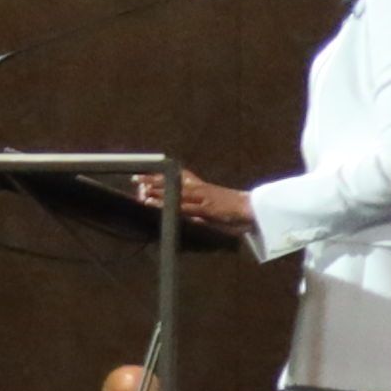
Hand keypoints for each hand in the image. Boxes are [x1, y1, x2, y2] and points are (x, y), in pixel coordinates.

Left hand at [138, 165, 254, 240]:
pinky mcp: (205, 207)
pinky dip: (167, 204)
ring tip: (140, 189)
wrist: (254, 210)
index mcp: (203, 188)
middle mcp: (201, 189)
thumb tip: (187, 217)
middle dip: (154, 180)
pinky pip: (182, 206)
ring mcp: (203, 197)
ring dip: (157, 191)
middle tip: (136, 178)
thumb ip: (199, 213)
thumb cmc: (236, 212)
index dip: (164, 176)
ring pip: (175, 192)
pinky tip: (154, 204)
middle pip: (174, 182)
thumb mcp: (214, 211)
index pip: (180, 178)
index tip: (149, 173)